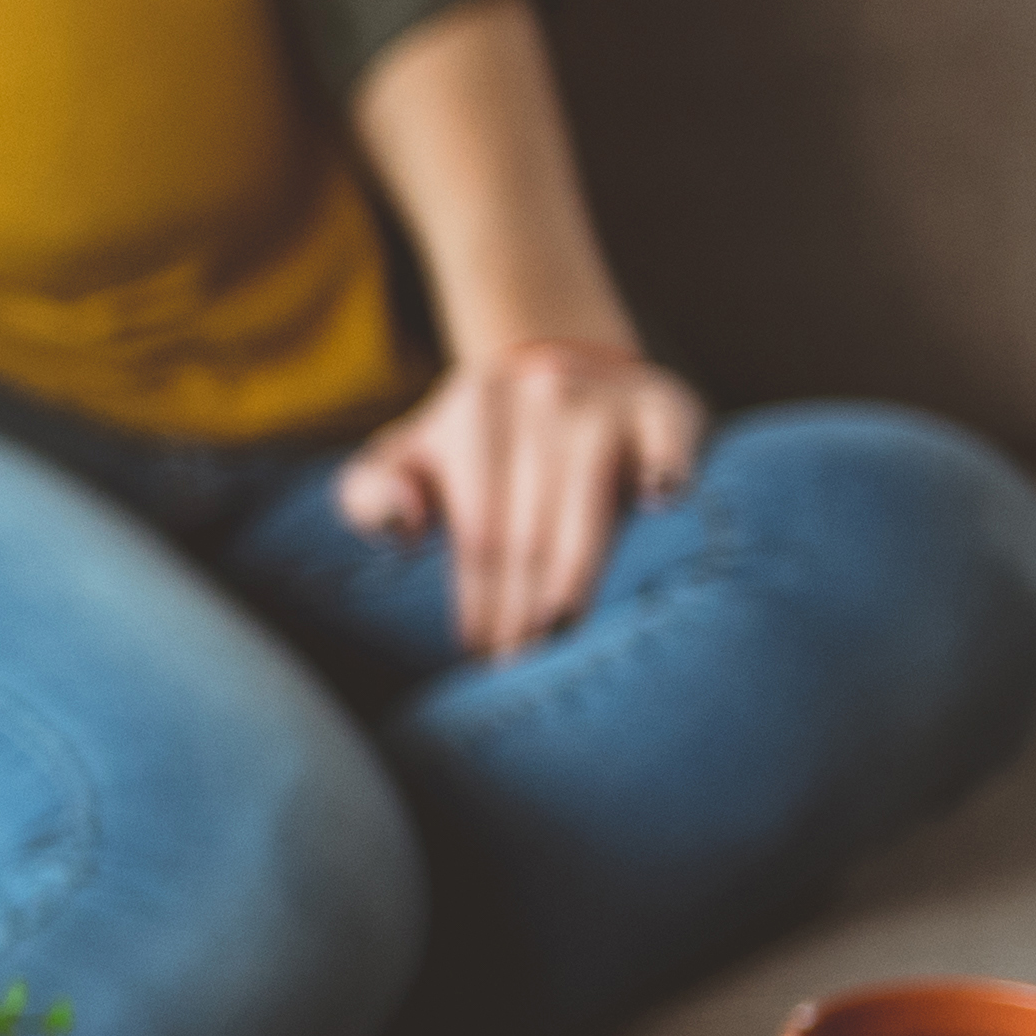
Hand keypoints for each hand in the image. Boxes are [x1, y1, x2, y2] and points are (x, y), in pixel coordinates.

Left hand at [331, 339, 707, 658]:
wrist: (558, 370)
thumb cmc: (476, 443)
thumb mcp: (404, 456)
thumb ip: (366, 493)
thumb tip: (403, 527)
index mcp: (474, 408)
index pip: (479, 532)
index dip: (481, 602)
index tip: (481, 655)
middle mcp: (540, 395)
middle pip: (530, 532)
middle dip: (523, 611)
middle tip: (521, 664)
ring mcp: (605, 398)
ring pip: (588, 510)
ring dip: (575, 581)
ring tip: (562, 636)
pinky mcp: (664, 404)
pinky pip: (669, 441)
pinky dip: (666, 471)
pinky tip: (658, 502)